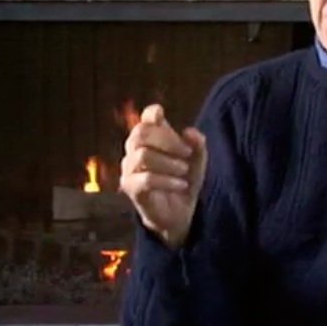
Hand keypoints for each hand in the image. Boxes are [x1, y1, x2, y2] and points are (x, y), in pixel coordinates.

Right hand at [119, 104, 206, 248]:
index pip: (145, 117)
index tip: (165, 117)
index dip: (153, 113)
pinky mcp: (130, 187)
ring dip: (168, 162)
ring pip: (142, 156)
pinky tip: (180, 185)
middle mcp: (135, 150)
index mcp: (150, 138)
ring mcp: (129, 168)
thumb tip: (190, 131)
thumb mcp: (196, 161)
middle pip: (141, 133)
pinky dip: (167, 181)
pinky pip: (146, 179)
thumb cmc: (183, 179)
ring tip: (184, 171)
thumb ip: (197, 145)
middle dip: (167, 140)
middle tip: (187, 153)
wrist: (178, 212)